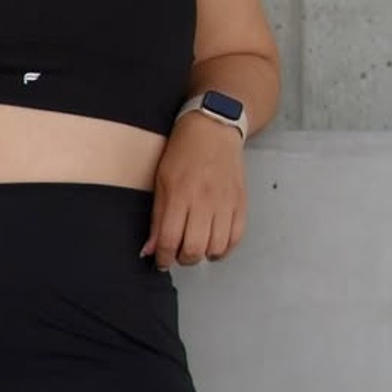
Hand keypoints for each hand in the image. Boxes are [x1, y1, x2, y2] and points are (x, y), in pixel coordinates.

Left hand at [140, 111, 248, 269]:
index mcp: (180, 194)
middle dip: (184, 259)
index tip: (162, 262)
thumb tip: (151, 250)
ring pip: (217, 247)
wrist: (214, 129)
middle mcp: (204, 201)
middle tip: (179, 254)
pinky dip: (224, 248)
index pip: (170, 240)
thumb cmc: (182, 152)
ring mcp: (225, 203)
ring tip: (197, 248)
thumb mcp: (161, 181)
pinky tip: (214, 244)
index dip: (164, 258)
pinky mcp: (241, 202)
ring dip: (204, 255)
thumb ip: (158, 218)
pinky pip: (236, 237)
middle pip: (195, 249)